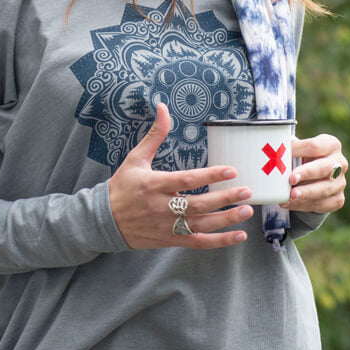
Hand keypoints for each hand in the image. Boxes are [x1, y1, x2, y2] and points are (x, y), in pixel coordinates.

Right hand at [108, 103, 255, 249]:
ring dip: (226, 219)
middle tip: (247, 191)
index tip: (231, 170)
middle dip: (224, 198)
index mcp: (154, 184)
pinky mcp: (170, 240)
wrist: (103, 221)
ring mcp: (166, 226)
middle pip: (197, 205)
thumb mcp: (136, 158)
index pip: (186, 180)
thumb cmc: (122, 186)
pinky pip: (198, 242)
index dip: (209, 175)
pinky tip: (238, 234)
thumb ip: (154, 135)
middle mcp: (161, 207)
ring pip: (200, 225)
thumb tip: (163, 107)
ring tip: (246, 210)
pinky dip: (219, 241)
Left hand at [283, 134, 347, 212]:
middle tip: (291, 179)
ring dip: (305, 193)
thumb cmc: (303, 159)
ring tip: (289, 196)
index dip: (298, 151)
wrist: (314, 178)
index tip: (282, 157)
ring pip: (324, 189)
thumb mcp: (298, 150)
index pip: (315, 146)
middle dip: (307, 173)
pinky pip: (322, 204)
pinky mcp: (338, 199)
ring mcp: (341, 182)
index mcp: (331, 145)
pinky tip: (289, 203)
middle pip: (324, 167)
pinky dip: (303, 205)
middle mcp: (340, 163)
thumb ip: (287, 149)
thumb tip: (269, 151)